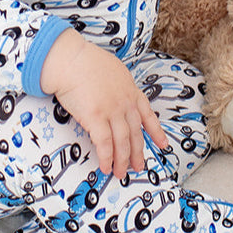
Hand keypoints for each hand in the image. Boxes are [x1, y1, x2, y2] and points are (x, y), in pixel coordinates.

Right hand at [40, 30, 168, 178]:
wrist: (70, 59)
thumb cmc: (84, 61)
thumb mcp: (113, 70)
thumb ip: (118, 85)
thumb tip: (115, 93)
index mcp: (130, 90)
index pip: (147, 114)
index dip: (156, 131)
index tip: (162, 144)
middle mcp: (125, 103)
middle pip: (135, 133)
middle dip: (137, 153)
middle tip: (138, 166)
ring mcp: (112, 111)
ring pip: (122, 142)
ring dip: (122, 161)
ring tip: (121, 173)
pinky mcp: (96, 117)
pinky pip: (104, 144)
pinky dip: (106, 158)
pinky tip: (106, 167)